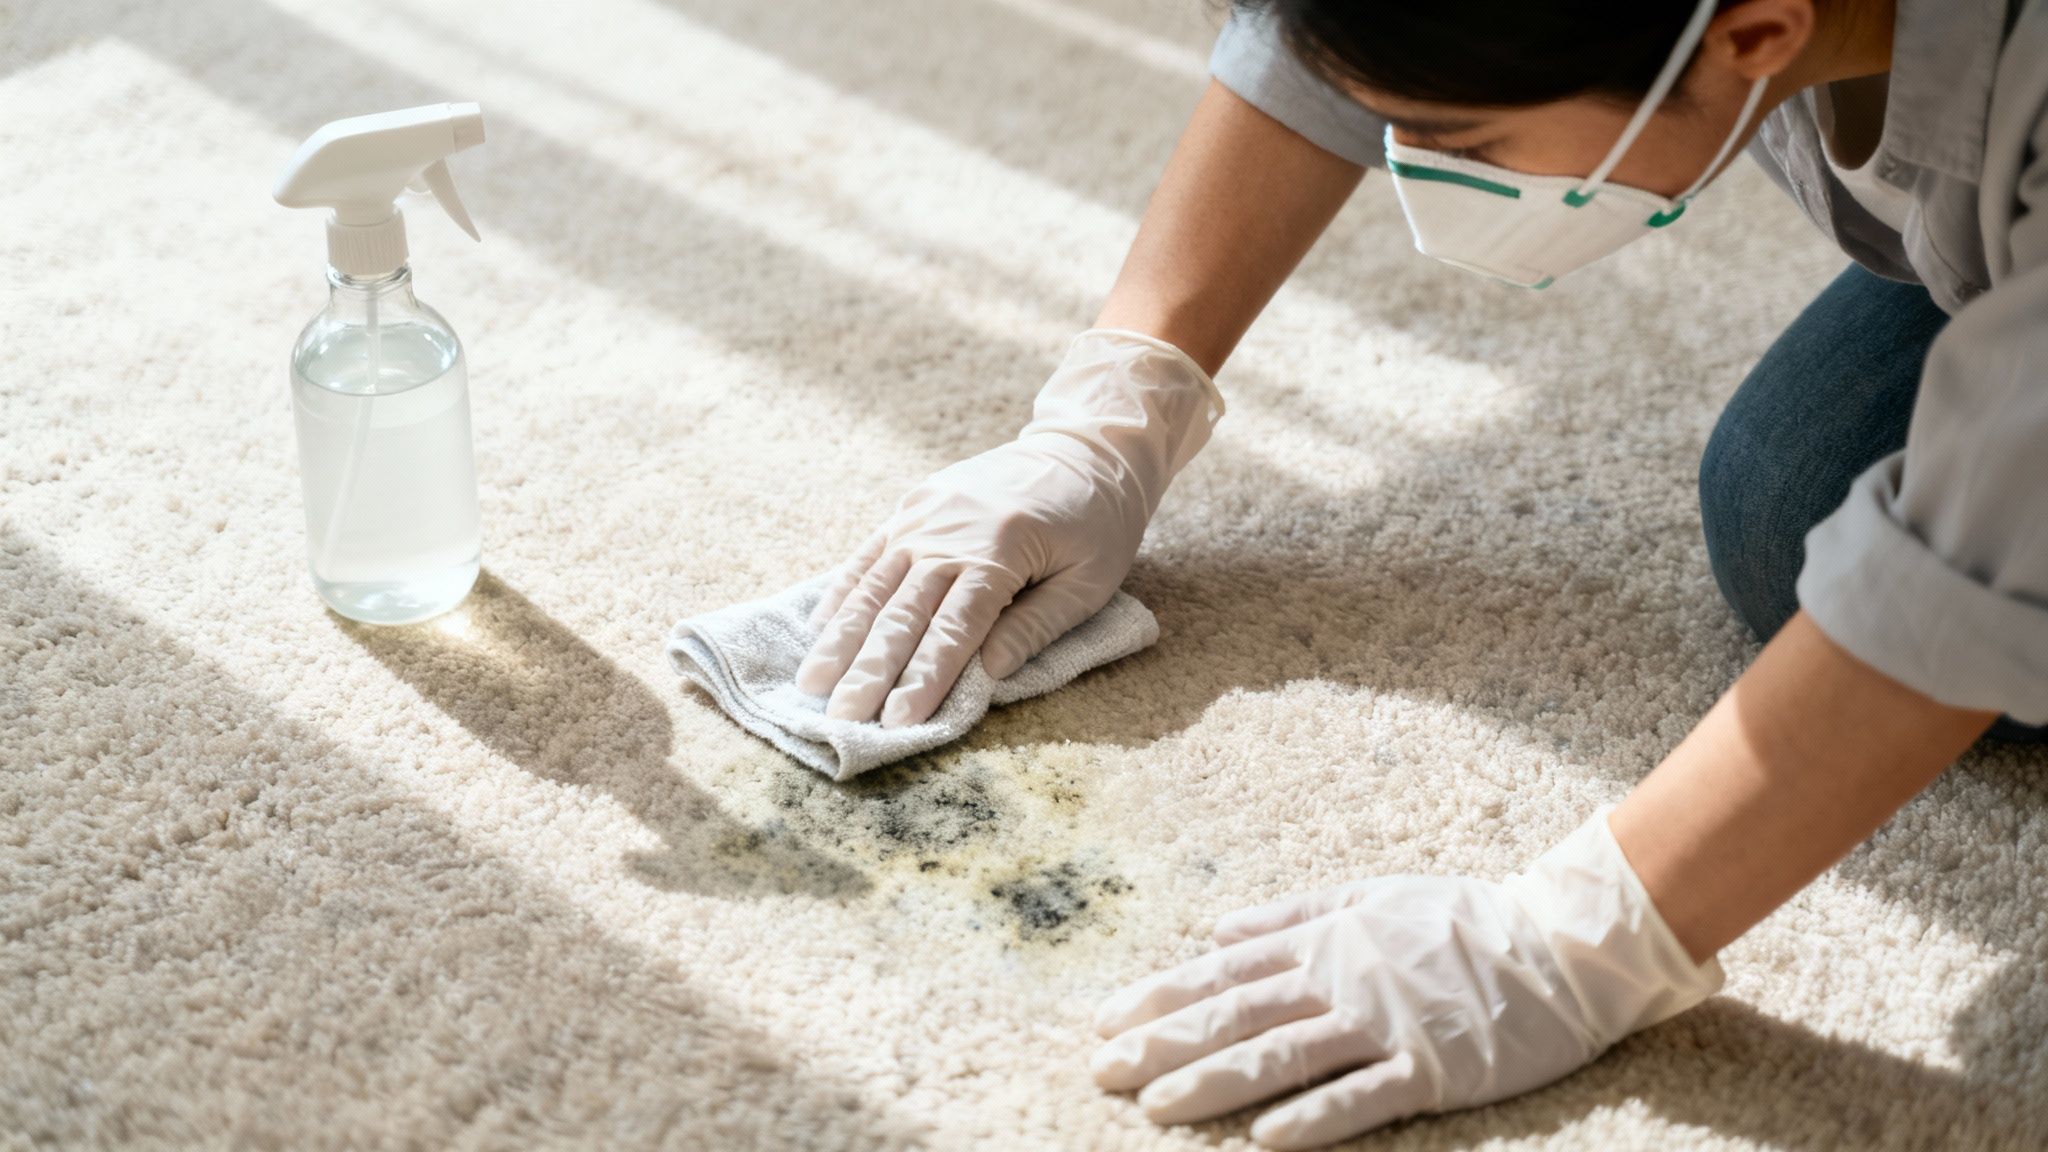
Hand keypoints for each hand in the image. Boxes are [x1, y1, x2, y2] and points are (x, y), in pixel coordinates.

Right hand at [796, 329, 1222, 725]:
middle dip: (869, 671)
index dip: (924, 677)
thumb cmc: (1097, 522)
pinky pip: (869, 555)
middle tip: (839, 719)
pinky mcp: (912, 505)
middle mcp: (950, 532)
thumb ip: (1037, 626)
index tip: (898, 721)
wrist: (1084, 447)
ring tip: (812, 685)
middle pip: (902, 613)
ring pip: (873, 586)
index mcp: (1000, 551)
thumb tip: (988, 674)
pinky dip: (843, 594)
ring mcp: (924, 515)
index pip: (954, 629)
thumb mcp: (1090, 580)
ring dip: (841, 639)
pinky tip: (820, 631)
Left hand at [1090, 810, 1722, 1147]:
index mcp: (1325, 939)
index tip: (1106, 1020)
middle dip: (1164, 1041)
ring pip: (1283, 1053)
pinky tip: (1263, 1140)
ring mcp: (1385, 1023)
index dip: (1161, 995)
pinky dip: (1312, 1118)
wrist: (1560, 942)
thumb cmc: (1460, 921)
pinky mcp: (1431, 1066)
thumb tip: (1215, 927)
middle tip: (1102, 1069)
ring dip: (1216, 1080)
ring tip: (1158, 1107)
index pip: (1225, 969)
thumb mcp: (1367, 897)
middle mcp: (1342, 978)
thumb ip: (1291, 917)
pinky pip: (1362, 1096)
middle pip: (1237, 1011)